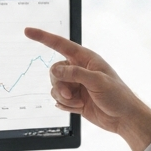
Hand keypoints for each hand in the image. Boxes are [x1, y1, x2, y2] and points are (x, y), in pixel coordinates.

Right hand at [23, 28, 150, 150]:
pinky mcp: (74, 99)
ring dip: (62, 96)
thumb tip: (57, 70)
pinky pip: (58, 99)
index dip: (43, 37)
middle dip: (58, 83)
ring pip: (55, 86)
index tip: (27, 31)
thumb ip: (75, 73)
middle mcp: (79, 70)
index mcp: (86, 59)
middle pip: (54, 70)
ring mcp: (76, 85)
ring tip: (76, 102)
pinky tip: (78, 108)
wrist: (123, 118)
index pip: (60, 44)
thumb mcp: (97, 81)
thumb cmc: (117, 96)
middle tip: (69, 93)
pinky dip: (65, 105)